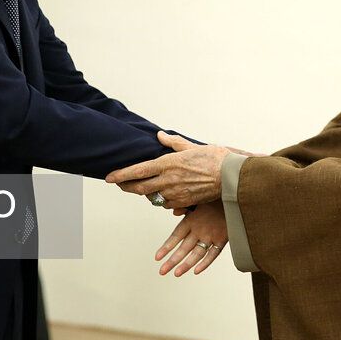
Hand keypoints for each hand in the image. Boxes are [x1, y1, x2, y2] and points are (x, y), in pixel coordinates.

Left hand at [106, 132, 228, 207]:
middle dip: (126, 186)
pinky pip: (166, 204)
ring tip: (141, 187)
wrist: (231, 177)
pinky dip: (160, 199)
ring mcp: (176, 194)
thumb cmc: (214, 159)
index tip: (109, 177)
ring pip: (152, 198)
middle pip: (139, 188)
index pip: (138, 171)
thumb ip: (173, 142)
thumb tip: (160, 136)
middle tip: (119, 184)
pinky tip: (162, 194)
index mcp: (168, 164)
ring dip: (144, 193)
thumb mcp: (191, 146)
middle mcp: (169, 181)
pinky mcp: (184, 203)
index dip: (121, 175)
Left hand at [156, 200, 227, 275]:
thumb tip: (174, 212)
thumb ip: (185, 207)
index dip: (166, 247)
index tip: (157, 257)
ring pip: (196, 254)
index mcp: (191, 219)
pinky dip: (205, 263)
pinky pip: (213, 254)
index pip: (175, 236)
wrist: (233, 196)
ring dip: (186, 265)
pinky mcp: (222, 239)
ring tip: (177, 273)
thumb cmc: (215, 198)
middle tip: (162, 271)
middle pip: (183, 248)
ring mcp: (211, 235)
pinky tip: (196, 271)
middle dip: (172, 261)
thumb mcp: (198, 199)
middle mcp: (199, 229)